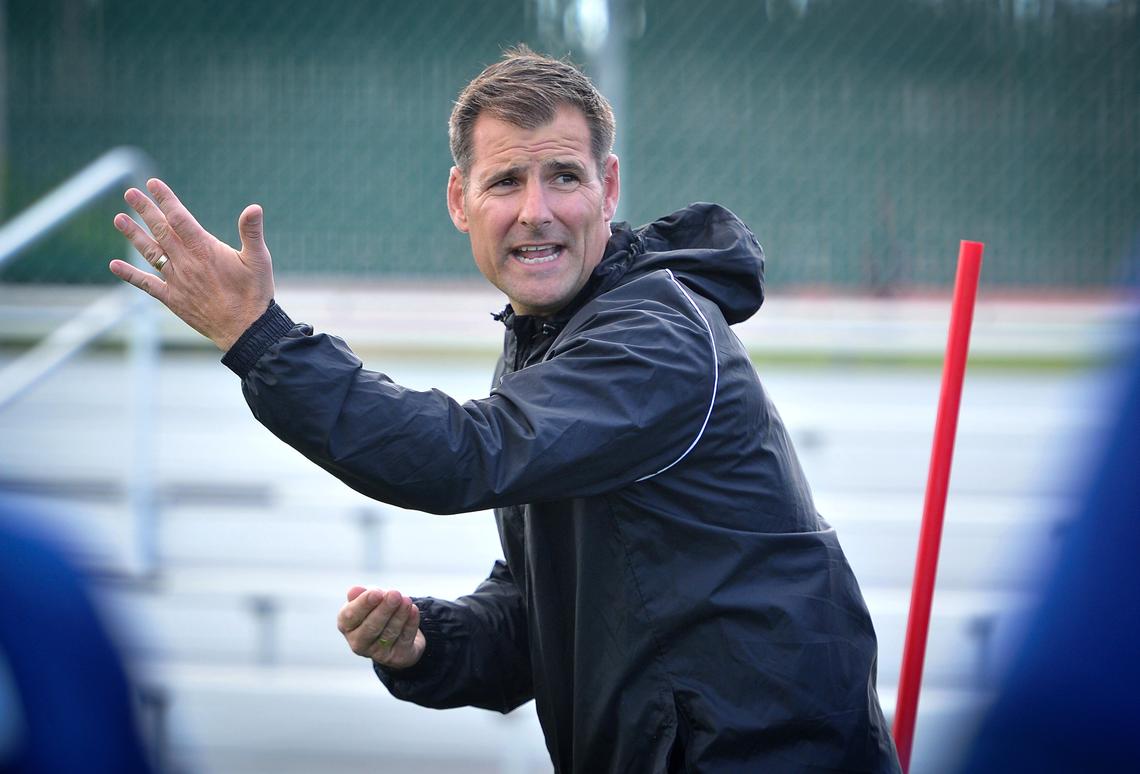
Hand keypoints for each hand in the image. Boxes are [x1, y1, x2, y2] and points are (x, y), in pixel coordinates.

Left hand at [109, 178, 274, 350]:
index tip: (152, 184)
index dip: (165, 200)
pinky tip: (114, 265)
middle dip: (145, 210)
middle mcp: (186, 263)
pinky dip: (130, 275)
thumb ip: (252, 232)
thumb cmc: (255, 293)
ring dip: (134, 235)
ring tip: (118, 219)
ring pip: (150, 253)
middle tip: (130, 193)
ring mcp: (177, 281)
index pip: (179, 218)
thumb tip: (254, 207)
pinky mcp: (173, 299)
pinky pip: (147, 284)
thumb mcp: (259, 260)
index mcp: (205, 250)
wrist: (245, 330)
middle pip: (161, 231)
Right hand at [337, 586, 425, 668]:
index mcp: (346, 625)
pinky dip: (410, 624)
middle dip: (384, 610)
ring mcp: (377, 653)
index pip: (351, 616)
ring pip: (389, 633)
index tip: (376, 592)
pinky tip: (413, 611)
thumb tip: (355, 590)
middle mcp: (358, 642)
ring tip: (406, 600)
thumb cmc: (377, 609)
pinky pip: (404, 639)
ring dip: (399, 615)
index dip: (363, 604)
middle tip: (394, 594)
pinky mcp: (396, 657)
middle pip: (370, 627)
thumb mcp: (368, 599)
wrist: (397, 630)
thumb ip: (361, 594)